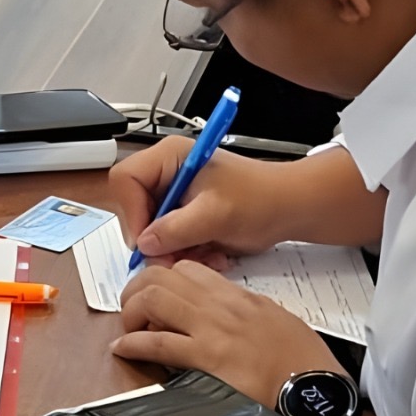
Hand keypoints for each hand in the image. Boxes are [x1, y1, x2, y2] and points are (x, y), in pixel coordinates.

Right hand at [110, 135, 290, 268]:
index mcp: (169, 157)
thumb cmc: (262, 198)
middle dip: (156, 239)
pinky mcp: (183, 216)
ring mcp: (174, 196)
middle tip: (176, 258)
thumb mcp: (216, 215)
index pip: (126, 180)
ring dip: (175, 251)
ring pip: (150, 231)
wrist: (289, 208)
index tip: (149, 239)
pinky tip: (212, 254)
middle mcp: (166, 174)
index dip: (132, 212)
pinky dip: (186, 253)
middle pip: (134, 210)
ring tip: (206, 255)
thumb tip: (144, 243)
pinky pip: (168, 241)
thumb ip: (176, 229)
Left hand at [113, 259, 342, 406]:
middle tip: (132, 309)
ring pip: (154, 299)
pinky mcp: (206, 360)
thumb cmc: (304, 363)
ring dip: (132, 311)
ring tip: (129, 328)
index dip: (163, 278)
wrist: (315, 393)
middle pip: (163, 276)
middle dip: (137, 289)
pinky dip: (133, 343)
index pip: (189, 269)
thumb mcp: (277, 322)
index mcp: (240, 297)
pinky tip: (125, 348)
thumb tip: (222, 314)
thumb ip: (246, 313)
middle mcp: (222, 307)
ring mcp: (212, 331)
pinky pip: (158, 343)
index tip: (155, 294)